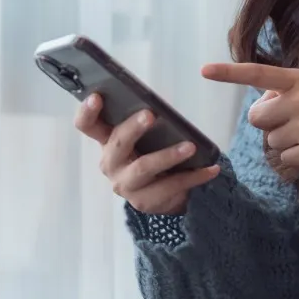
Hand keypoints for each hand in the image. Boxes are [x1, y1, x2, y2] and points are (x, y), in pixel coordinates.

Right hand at [74, 94, 221, 215]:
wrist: (161, 195)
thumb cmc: (150, 155)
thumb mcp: (144, 138)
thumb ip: (143, 123)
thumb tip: (158, 104)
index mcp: (106, 142)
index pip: (87, 125)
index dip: (87, 111)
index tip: (97, 96)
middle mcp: (110, 163)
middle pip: (118, 143)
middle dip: (133, 128)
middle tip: (151, 115)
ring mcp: (125, 184)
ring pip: (144, 167)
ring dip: (168, 155)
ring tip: (190, 147)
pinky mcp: (143, 201)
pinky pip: (170, 186)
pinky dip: (194, 176)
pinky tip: (211, 169)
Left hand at [200, 62, 298, 170]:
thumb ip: (287, 89)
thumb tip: (260, 107)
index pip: (259, 74)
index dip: (230, 73)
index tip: (203, 71)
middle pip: (256, 117)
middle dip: (266, 120)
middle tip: (288, 119)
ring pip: (270, 140)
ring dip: (284, 139)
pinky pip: (284, 157)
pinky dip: (295, 156)